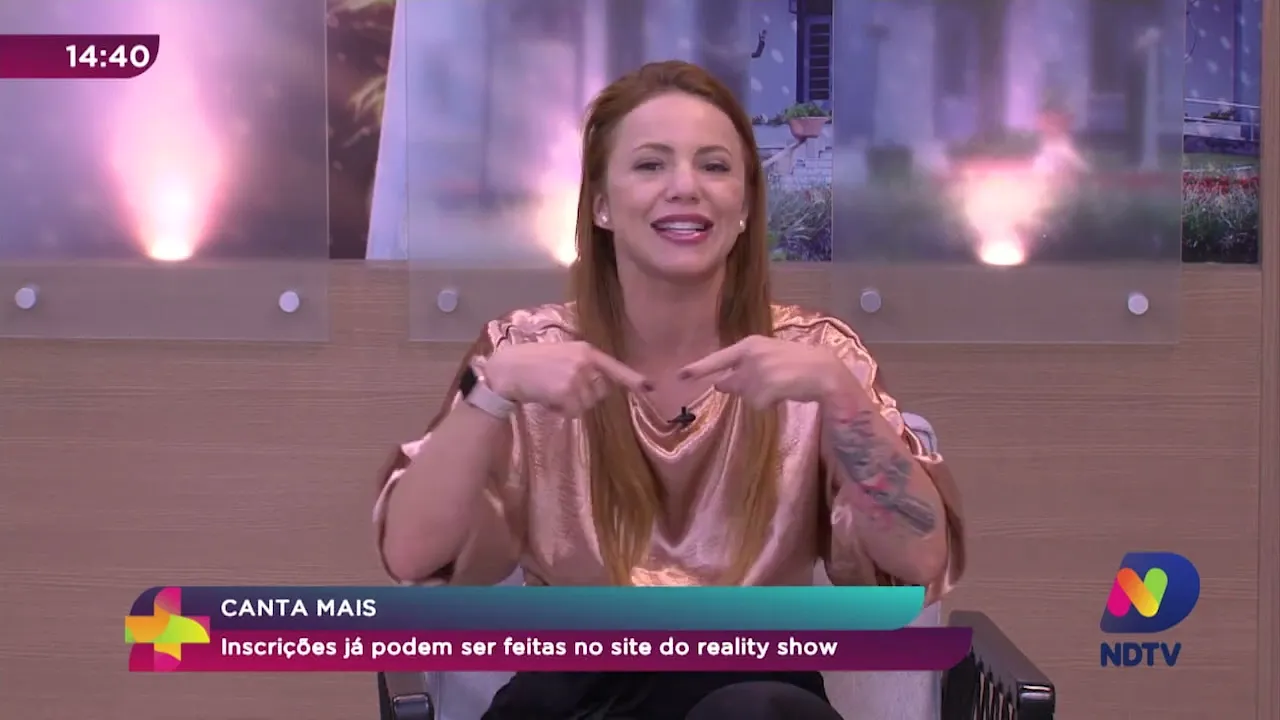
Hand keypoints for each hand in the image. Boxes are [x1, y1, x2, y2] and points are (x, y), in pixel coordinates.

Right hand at [483, 342, 651, 416]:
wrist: (508, 368)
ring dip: (569, 404)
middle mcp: (585, 362)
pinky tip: (546, 398)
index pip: (614, 367)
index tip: (650, 387)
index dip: (632, 379)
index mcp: (585, 351)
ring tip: (550, 390)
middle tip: (560, 387)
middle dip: (584, 396)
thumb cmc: (531, 363)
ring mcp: (576, 377)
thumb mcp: (562, 355)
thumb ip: (583, 366)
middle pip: (599, 393)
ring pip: (586, 405)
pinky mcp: (566, 391)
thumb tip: (603, 386)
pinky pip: (573, 412)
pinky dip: (560, 411)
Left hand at [678, 335, 852, 408]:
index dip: (698, 368)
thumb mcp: (768, 356)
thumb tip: (720, 384)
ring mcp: (757, 372)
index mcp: (749, 344)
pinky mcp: (766, 388)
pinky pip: (758, 405)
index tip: (680, 375)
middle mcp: (749, 356)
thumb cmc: (797, 363)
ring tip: (781, 386)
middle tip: (771, 382)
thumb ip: (743, 367)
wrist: (824, 371)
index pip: (718, 358)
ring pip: (745, 396)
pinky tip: (784, 393)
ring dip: (760, 396)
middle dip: (743, 388)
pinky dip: (769, 404)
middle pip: (730, 383)